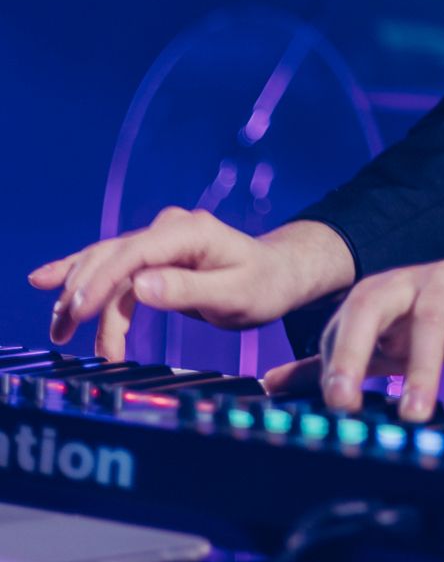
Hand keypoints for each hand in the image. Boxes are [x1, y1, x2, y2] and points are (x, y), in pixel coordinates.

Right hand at [28, 211, 355, 362]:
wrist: (278, 275)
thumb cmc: (263, 286)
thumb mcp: (234, 295)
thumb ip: (188, 290)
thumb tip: (141, 287)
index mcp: (191, 231)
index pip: (136, 252)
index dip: (103, 281)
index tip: (79, 310)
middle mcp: (169, 228)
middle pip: (113, 257)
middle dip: (84, 295)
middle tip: (64, 334)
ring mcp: (159, 238)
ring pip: (106, 262)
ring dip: (79, 294)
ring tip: (58, 330)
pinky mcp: (153, 254)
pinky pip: (112, 265)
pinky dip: (82, 277)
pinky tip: (46, 282)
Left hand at [263, 251, 443, 418]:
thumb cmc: (435, 317)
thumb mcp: (383, 339)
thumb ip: (332, 360)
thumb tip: (271, 383)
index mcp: (375, 295)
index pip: (343, 324)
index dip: (333, 362)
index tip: (333, 407)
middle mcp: (405, 282)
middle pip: (372, 305)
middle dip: (355, 352)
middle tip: (347, 403)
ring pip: (430, 317)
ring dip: (422, 366)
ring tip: (415, 413)